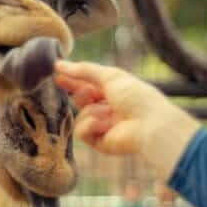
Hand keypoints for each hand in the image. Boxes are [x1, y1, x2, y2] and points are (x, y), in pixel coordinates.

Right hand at [55, 60, 200, 178]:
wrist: (149, 124)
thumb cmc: (136, 97)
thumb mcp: (110, 76)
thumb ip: (84, 70)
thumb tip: (59, 64)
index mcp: (114, 91)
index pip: (87, 84)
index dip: (72, 80)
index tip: (56, 74)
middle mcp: (109, 109)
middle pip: (81, 100)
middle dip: (81, 94)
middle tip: (90, 93)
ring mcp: (104, 126)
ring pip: (80, 115)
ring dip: (90, 111)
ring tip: (107, 113)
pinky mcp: (100, 142)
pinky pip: (82, 132)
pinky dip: (90, 125)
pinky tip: (105, 125)